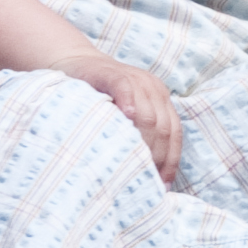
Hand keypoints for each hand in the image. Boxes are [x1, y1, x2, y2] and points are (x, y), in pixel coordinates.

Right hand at [50, 50, 179, 187]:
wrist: (74, 62)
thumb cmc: (97, 96)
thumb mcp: (122, 114)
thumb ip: (135, 135)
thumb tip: (143, 176)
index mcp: (160, 100)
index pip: (174, 134)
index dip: (170, 161)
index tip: (162, 185)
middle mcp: (154, 89)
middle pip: (163, 128)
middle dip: (156, 157)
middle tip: (142, 181)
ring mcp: (135, 79)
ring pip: (148, 113)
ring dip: (144, 140)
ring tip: (133, 164)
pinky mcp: (112, 73)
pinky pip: (126, 88)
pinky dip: (129, 103)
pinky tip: (126, 118)